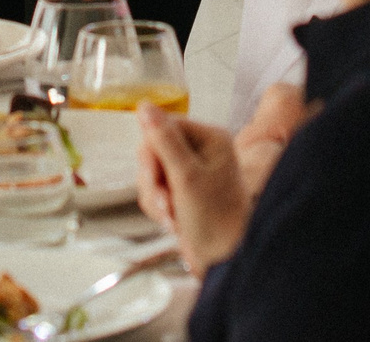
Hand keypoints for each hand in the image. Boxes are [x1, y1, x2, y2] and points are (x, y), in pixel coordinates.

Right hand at [136, 107, 248, 273]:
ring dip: (154, 196)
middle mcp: (201, 152)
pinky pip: (154, 189)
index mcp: (210, 139)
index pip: (164, 126)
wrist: (225, 262)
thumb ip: (164, 141)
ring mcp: (191, 172)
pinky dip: (156, 206)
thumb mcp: (187, 177)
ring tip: (170, 215)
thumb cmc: (217, 221)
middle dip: (153, 179)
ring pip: (151, 171)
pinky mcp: (182, 192)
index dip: (152, 151)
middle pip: (154, 149)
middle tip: (164, 200)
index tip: (153, 174)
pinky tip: (171, 220)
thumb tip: (145, 107)